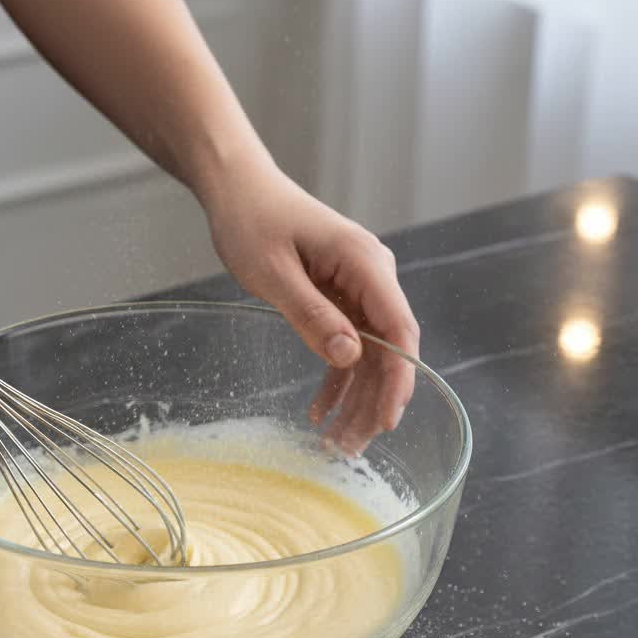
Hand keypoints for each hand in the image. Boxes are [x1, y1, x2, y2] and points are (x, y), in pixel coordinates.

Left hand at [203, 161, 418, 454]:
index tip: (387, 420)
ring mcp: (358, 288)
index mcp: (365, 263)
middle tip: (351, 448)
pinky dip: (335, 380)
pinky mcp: (340, 297)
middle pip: (388, 350)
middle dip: (373, 402)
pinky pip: (347, 346)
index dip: (399, 380)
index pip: (399, 329)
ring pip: (369, 355)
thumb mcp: (273, 272)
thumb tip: (350, 357)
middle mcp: (372, 276)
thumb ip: (311, 315)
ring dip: (356, 400)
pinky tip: (319, 411)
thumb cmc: (251, 220)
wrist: (238, 189)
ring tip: (337, 443)